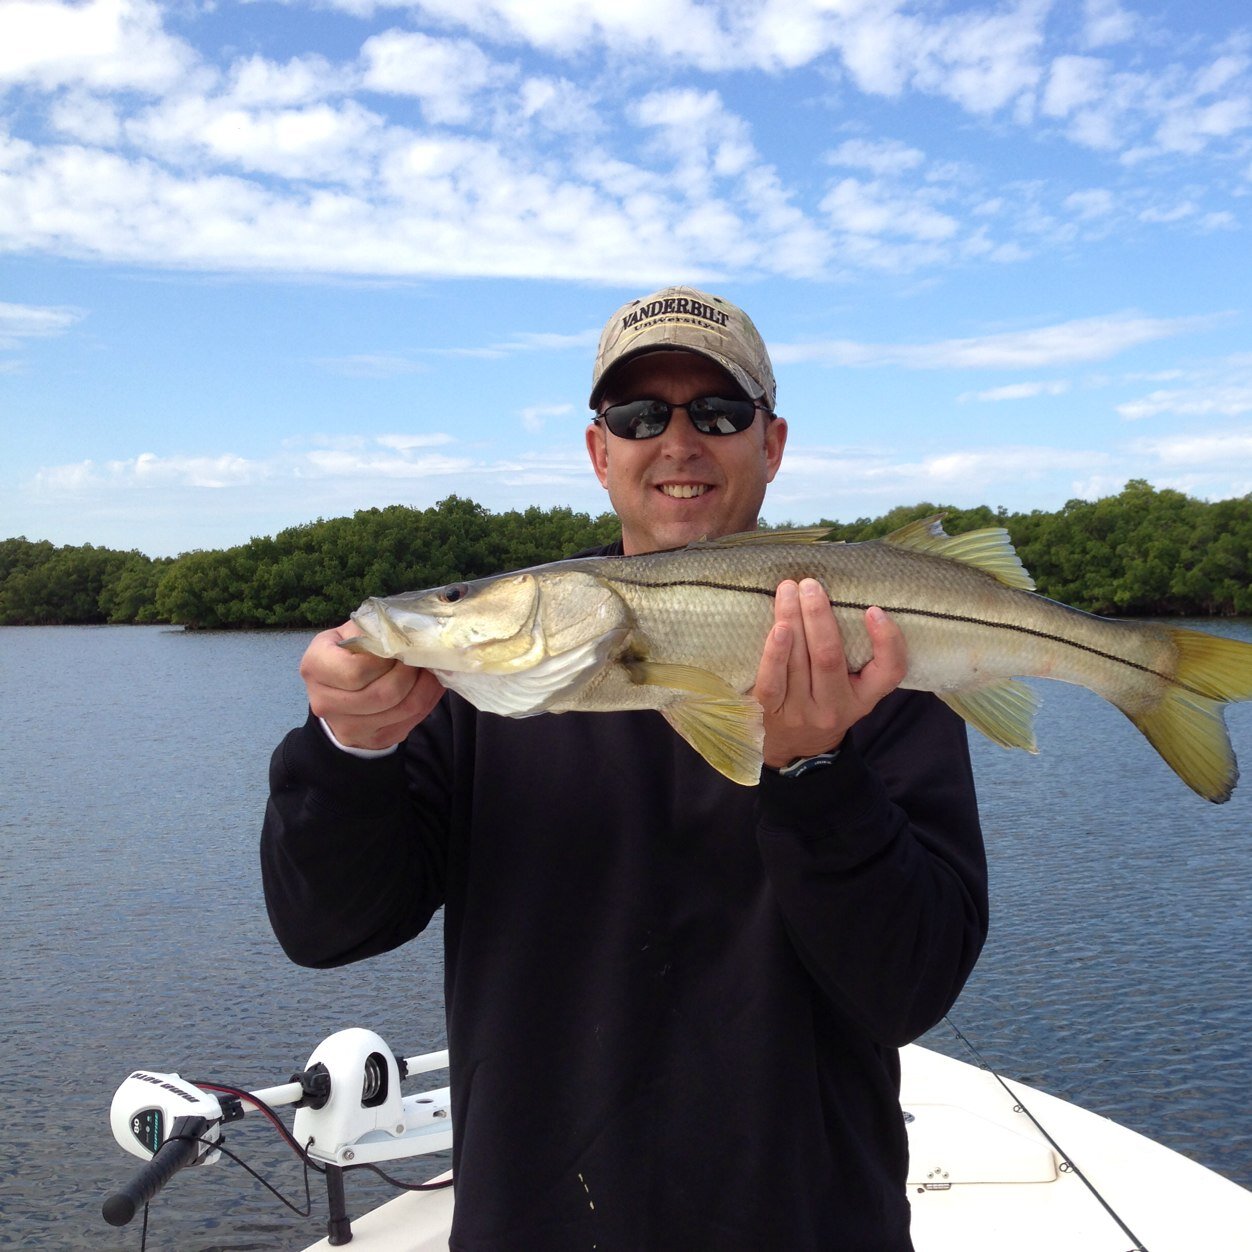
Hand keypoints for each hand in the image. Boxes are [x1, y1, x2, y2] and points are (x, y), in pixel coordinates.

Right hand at [300, 622, 445, 750]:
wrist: (339, 688)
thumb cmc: (350, 651)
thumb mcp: (354, 632)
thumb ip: (376, 632)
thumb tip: (415, 636)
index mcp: (315, 666)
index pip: (357, 671)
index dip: (386, 659)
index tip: (400, 646)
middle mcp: (324, 701)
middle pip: (383, 694)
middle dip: (411, 673)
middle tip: (421, 657)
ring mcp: (347, 726)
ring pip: (402, 709)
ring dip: (425, 686)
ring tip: (429, 668)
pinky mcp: (371, 739)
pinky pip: (411, 721)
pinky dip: (427, 700)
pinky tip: (428, 684)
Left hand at [752, 579, 906, 768]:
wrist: (792, 748)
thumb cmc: (824, 702)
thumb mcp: (853, 687)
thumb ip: (856, 653)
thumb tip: (844, 597)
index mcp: (864, 697)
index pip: (889, 672)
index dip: (887, 641)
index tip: (874, 610)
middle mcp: (836, 707)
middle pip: (829, 658)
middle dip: (819, 617)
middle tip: (810, 584)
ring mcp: (802, 712)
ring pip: (800, 662)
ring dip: (793, 620)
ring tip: (789, 591)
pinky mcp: (771, 713)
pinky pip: (772, 680)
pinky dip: (775, 652)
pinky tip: (778, 627)